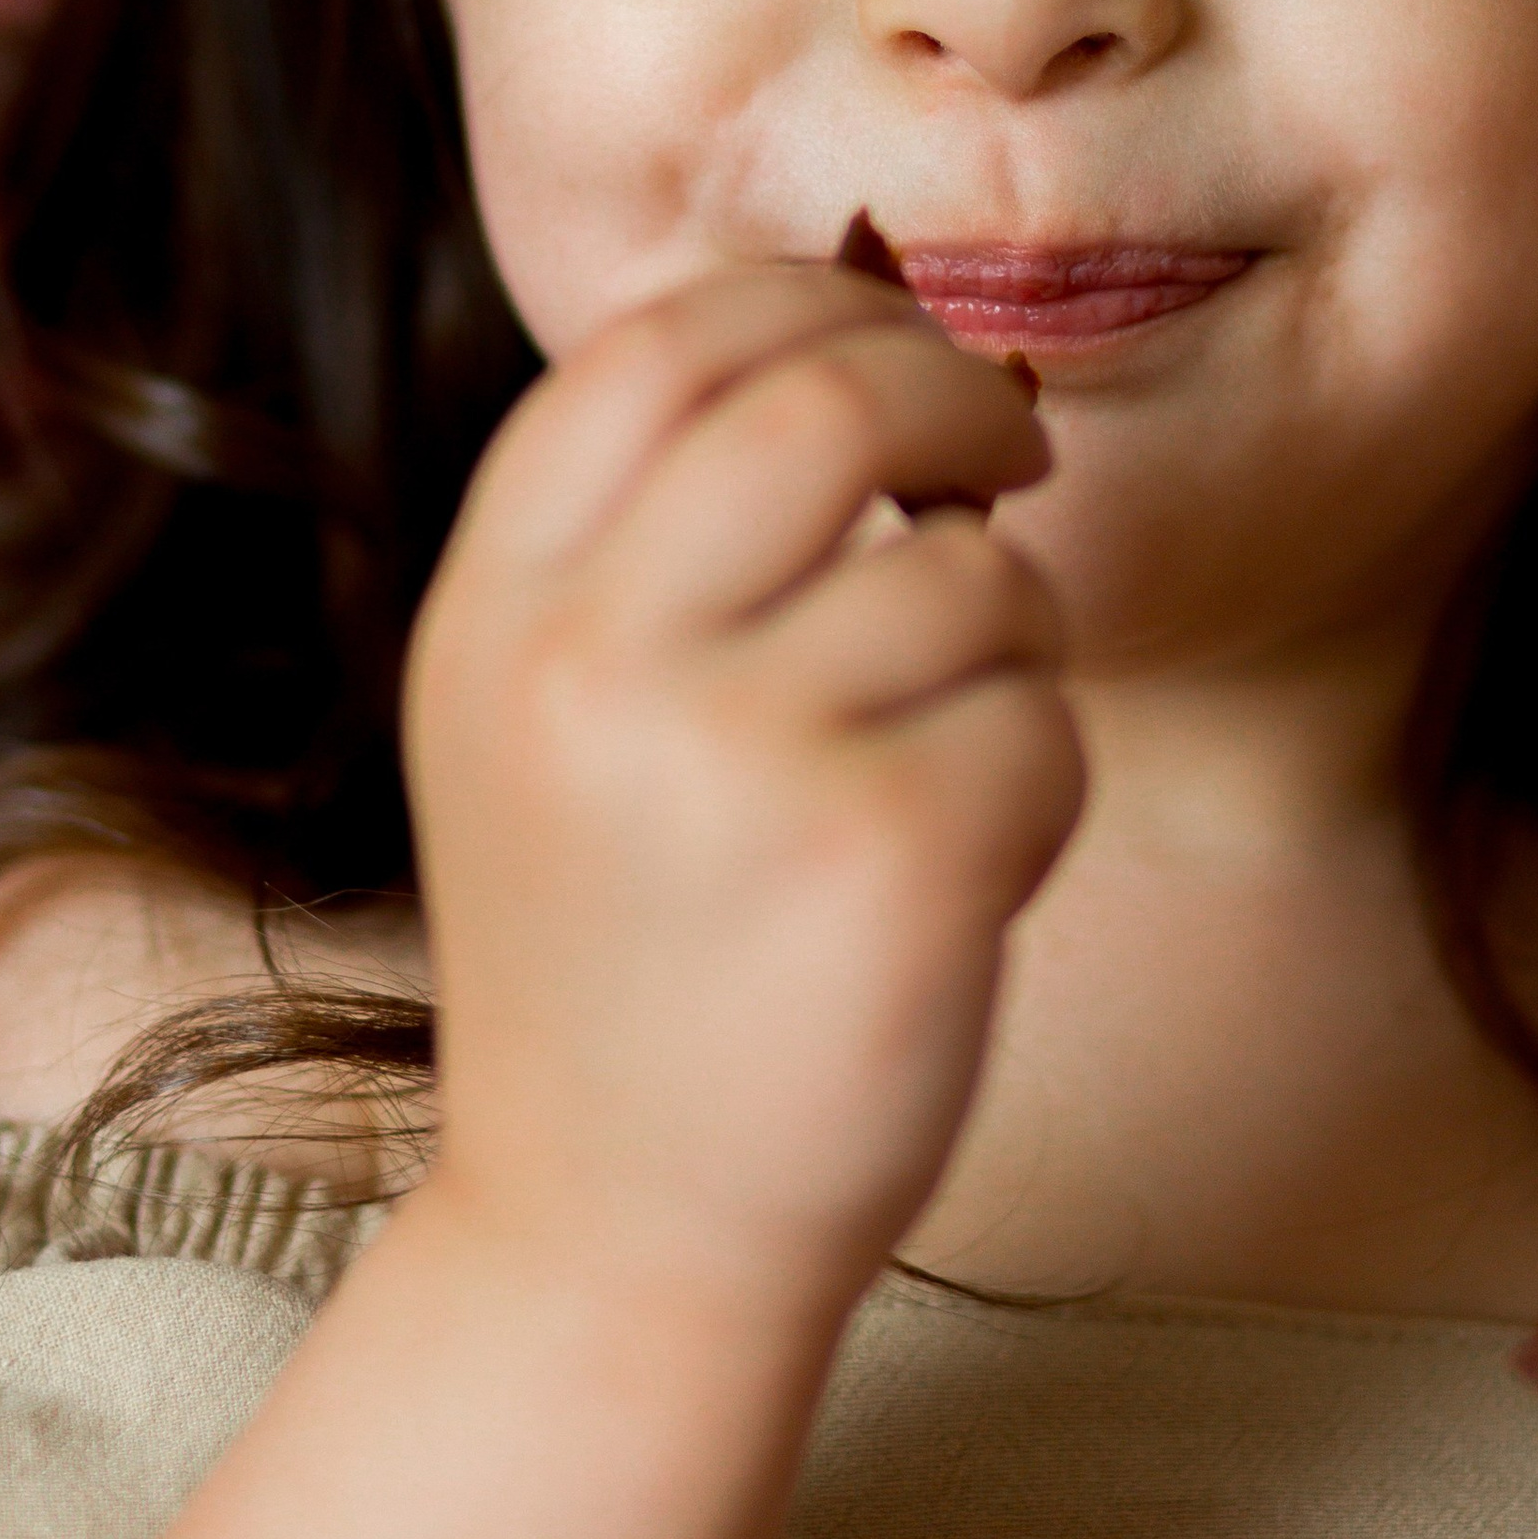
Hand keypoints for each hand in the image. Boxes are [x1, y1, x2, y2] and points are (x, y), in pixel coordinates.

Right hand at [401, 262, 1080, 1327]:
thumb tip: (871, 332)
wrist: (611, 1240)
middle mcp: (590, 660)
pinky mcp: (886, 861)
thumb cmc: (622, 952)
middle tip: (1011, 452)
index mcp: (496, 607)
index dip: (809, 298)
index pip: (662, 341)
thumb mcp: (542, 718)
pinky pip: (1042, 724)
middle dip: (959, 399)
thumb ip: (645, 535)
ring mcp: (733, 760)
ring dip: (1008, 642)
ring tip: (937, 752)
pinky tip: (958, 873)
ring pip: (973, 576)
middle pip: (830, 396)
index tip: (891, 337)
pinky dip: (1039, 782)